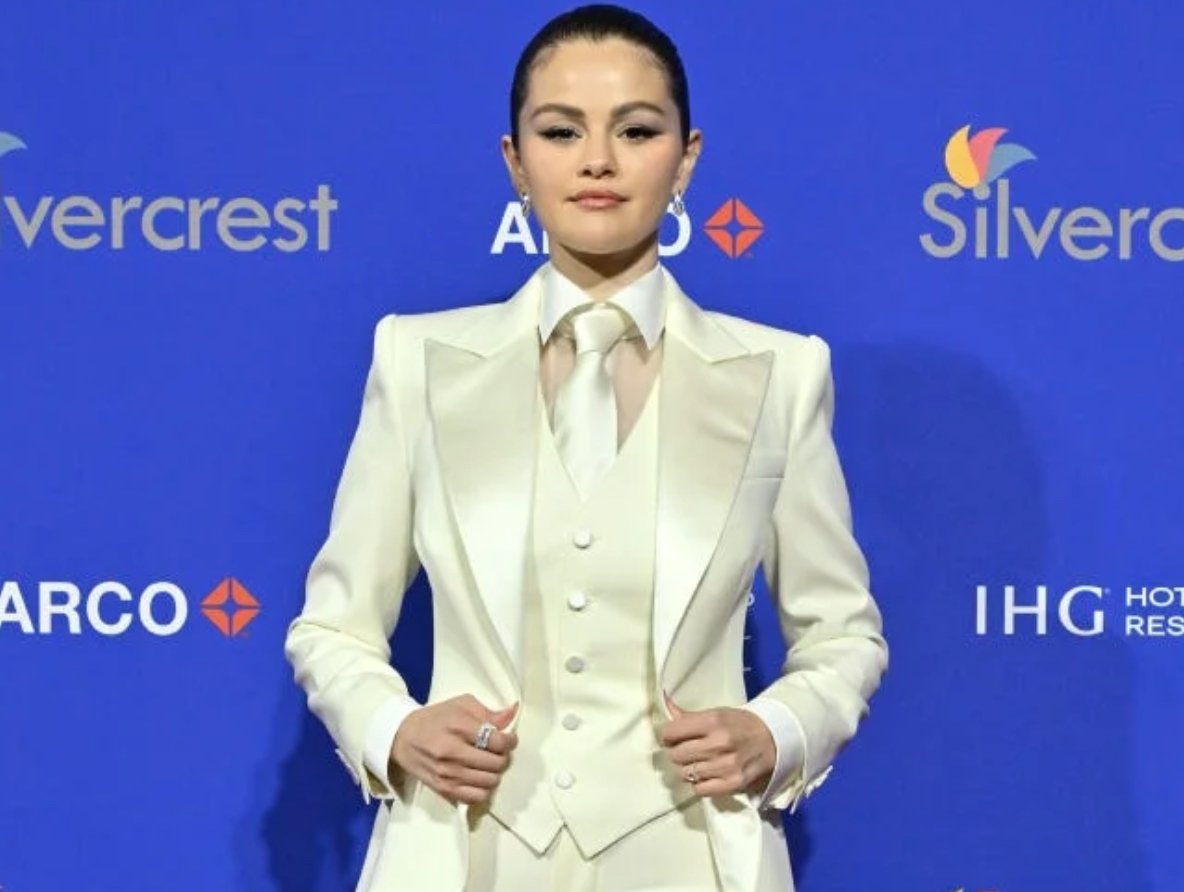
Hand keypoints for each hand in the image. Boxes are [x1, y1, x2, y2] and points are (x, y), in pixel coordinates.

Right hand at [391, 694, 518, 804]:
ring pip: (490, 782)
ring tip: (487, 764)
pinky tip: (478, 778)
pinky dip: (483, 790)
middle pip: (497, 763)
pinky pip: (476, 798)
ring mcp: (448, 773)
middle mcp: (452, 752)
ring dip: (494, 774)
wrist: (402, 738)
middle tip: (497, 752)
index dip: (510, 741)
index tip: (508, 739)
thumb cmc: (435, 719)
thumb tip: (512, 714)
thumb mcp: (460, 705)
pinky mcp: (443, 789)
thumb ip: (487, 711)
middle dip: (503, 757)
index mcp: (458, 727)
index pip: (498, 741)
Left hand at [659, 692, 774, 797]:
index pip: (672, 732)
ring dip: (688, 768)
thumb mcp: (718, 713)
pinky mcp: (733, 784)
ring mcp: (726, 766)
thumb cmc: (742, 724)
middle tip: (686, 750)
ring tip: (698, 762)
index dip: (668, 735)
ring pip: (685, 773)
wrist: (776, 739)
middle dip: (677, 752)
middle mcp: (719, 743)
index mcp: (713, 721)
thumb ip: (690, 716)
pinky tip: (707, 775)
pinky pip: (699, 790)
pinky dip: (699, 784)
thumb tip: (665, 705)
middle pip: (676, 755)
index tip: (672, 736)